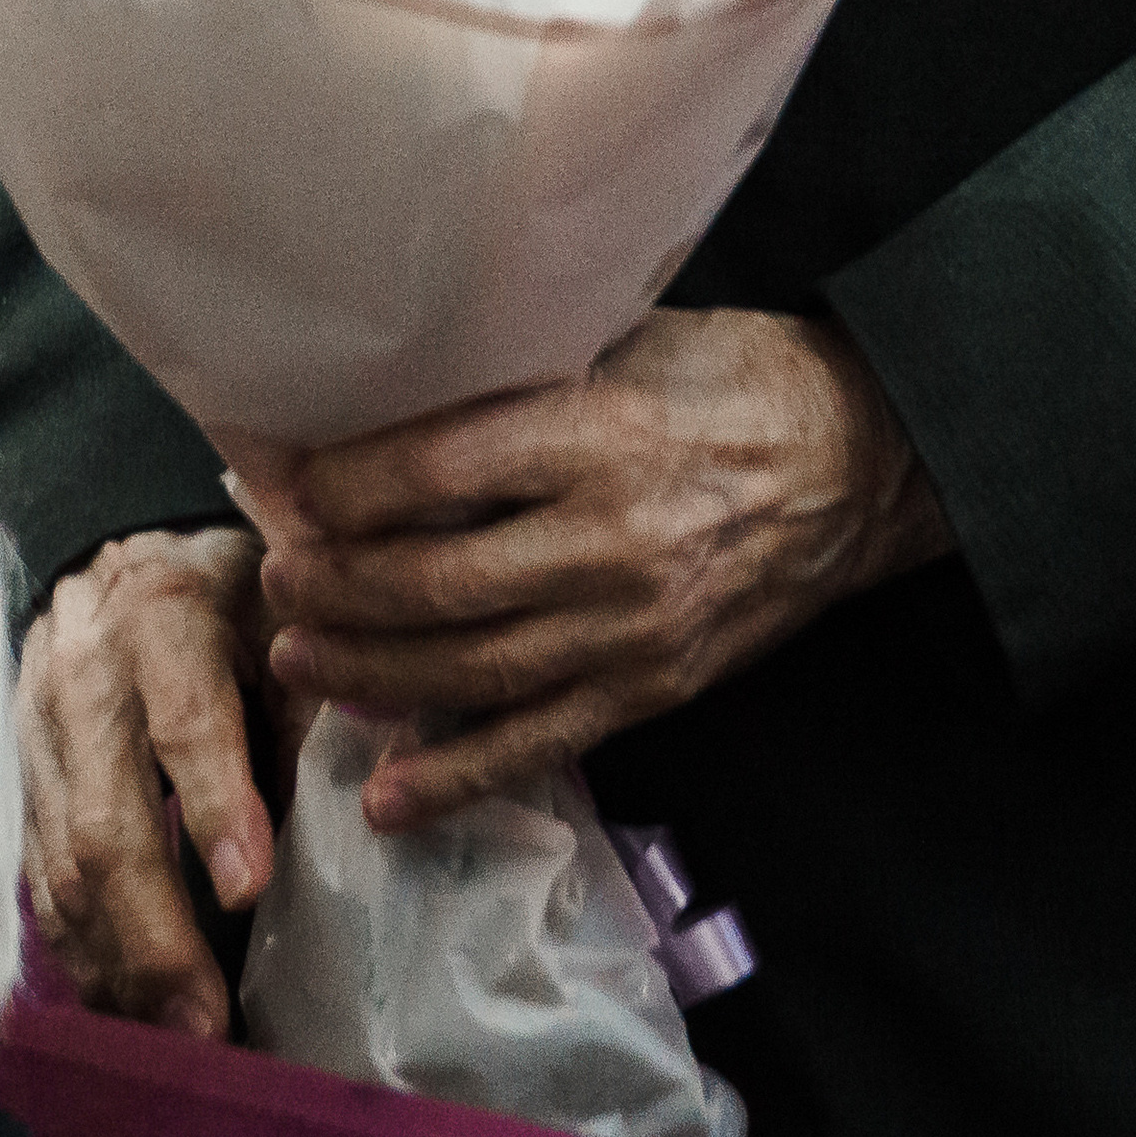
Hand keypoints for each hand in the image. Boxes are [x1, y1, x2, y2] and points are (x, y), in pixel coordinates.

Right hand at [17, 525, 284, 1039]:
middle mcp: (88, 679)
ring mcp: (39, 736)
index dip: (213, 805)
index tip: (247, 889)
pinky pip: (39, 879)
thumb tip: (346, 805)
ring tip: (175, 1034)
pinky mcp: (21, 781)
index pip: (184, 720)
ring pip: (63, 867)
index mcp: (167, 617)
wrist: (111, 545)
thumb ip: (306, 693)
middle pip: (108, 821)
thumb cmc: (224, 585)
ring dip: (117, 964)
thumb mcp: (280, 602)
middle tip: (206, 1022)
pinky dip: (80, 950)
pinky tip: (121, 1003)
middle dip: (156, 934)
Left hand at [229, 310, 951, 833]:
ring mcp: (629, 627)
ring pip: (467, 671)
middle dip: (334, 589)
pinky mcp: (651, 687)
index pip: (438, 469)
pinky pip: (536, 744)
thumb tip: (400, 378)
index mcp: (598, 433)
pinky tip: (387, 798)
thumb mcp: (635, 338)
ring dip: (366, 675)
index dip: (347, 488)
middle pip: (433, 583)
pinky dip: (455, 778)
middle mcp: (607, 538)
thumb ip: (530, 367)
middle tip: (277, 579)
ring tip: (299, 659)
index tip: (290, 489)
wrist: (858, 464)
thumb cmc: (737, 380)